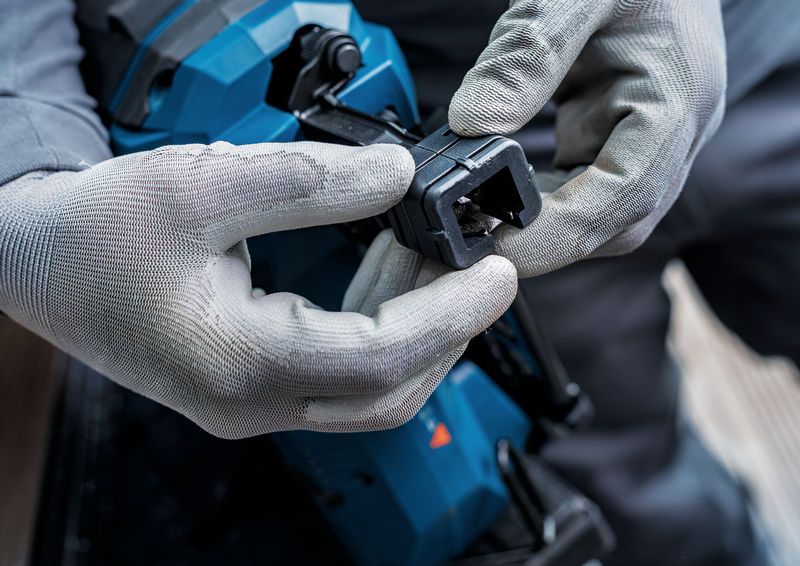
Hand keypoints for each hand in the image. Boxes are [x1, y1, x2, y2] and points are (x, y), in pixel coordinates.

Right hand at [0, 141, 516, 436]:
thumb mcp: (203, 187)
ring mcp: (250, 399)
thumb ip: (307, 183)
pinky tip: (386, 267)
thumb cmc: (93, 234)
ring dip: (412, 323)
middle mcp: (251, 401)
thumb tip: (394, 175)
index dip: (452, 317)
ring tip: (430, 250)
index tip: (499, 276)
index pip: (382, 358)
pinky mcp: (249, 380)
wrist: (34, 259)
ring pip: (367, 385)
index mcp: (241, 366)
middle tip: (474, 264)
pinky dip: (376, 320)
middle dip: (445, 329)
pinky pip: (337, 365)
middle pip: (387, 391)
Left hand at [449, 0, 725, 275]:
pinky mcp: (610, 139)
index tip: (495, 244)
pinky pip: (578, 189)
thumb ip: (529, 53)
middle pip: (616, 223)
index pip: (626, 195)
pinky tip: (497, 195)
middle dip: (548, 243)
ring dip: (540, 229)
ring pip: (597, 216)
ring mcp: (642, 142)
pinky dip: (538, 202)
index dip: (561, 233)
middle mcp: (669, 136)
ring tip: (476, 220)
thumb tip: (471, 125)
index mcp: (677, 101)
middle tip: (473, 242)